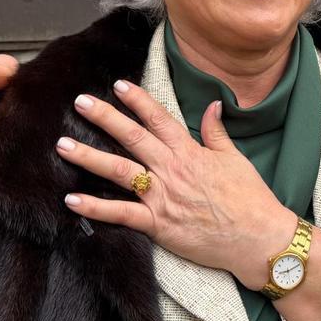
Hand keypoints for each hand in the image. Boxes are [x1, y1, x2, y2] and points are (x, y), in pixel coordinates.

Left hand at [56, 80, 295, 289]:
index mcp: (190, 151)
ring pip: (119, 171)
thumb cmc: (250, 198)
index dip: (137, 100)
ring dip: (89, 156)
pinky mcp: (159, 224)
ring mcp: (163, 197)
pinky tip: (71, 199)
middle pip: (132, 137)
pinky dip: (95, 208)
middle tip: (79, 101)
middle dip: (104, 117)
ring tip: (63, 145)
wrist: (258, 236)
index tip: (117, 84)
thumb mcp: (235, 158)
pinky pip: (121, 214)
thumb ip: (217, 132)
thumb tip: (213, 105)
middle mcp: (172, 170)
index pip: (158, 118)